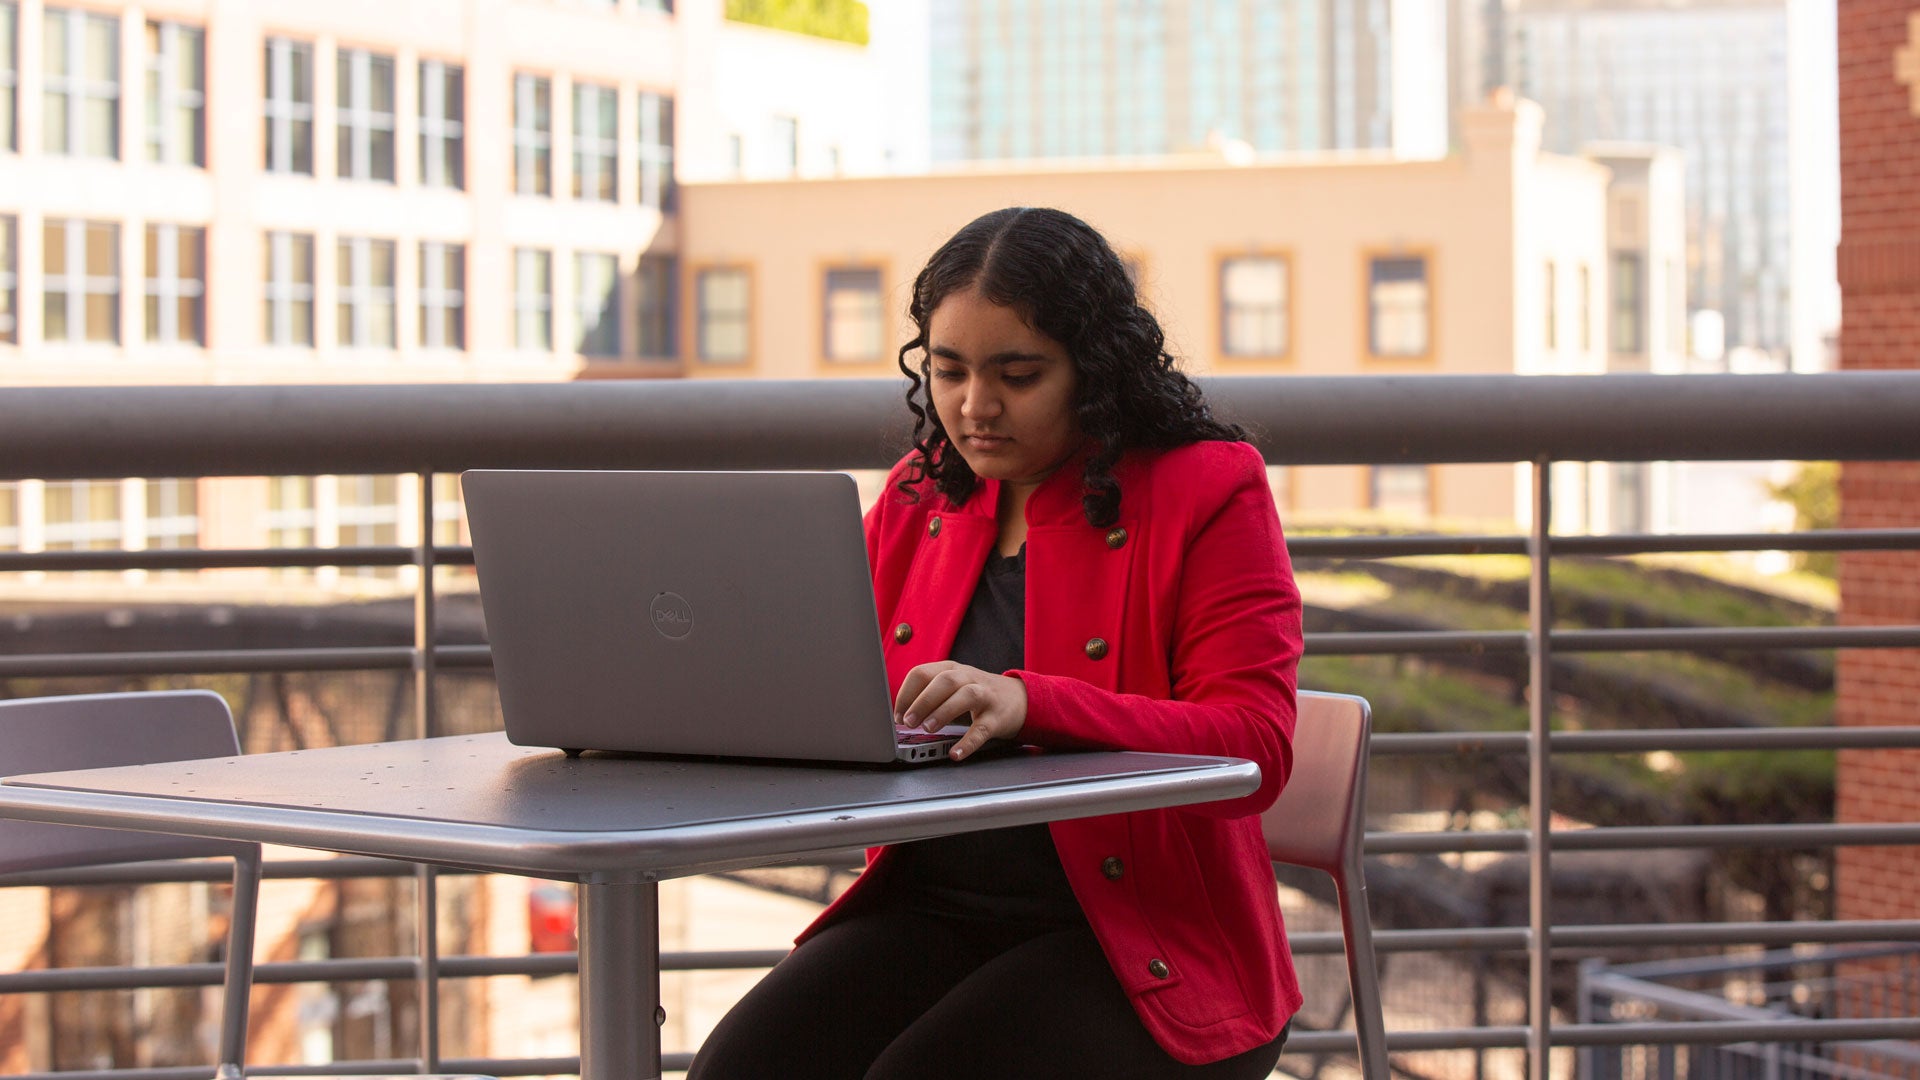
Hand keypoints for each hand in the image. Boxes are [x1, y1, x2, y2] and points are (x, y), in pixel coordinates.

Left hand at [894, 661, 1027, 761]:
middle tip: (908, 722)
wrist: (1020, 699)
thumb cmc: (977, 694)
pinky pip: (982, 729)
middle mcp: (968, 678)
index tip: (897, 714)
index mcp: (951, 669)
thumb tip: (900, 716)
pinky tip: (955, 753)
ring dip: (943, 711)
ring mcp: (985, 696)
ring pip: (965, 696)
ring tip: (927, 729)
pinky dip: (968, 742)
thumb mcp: (954, 686)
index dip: (906, 693)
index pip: (922, 673)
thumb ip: (929, 695)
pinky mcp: (998, 717)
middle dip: (922, 701)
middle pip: (944, 681)